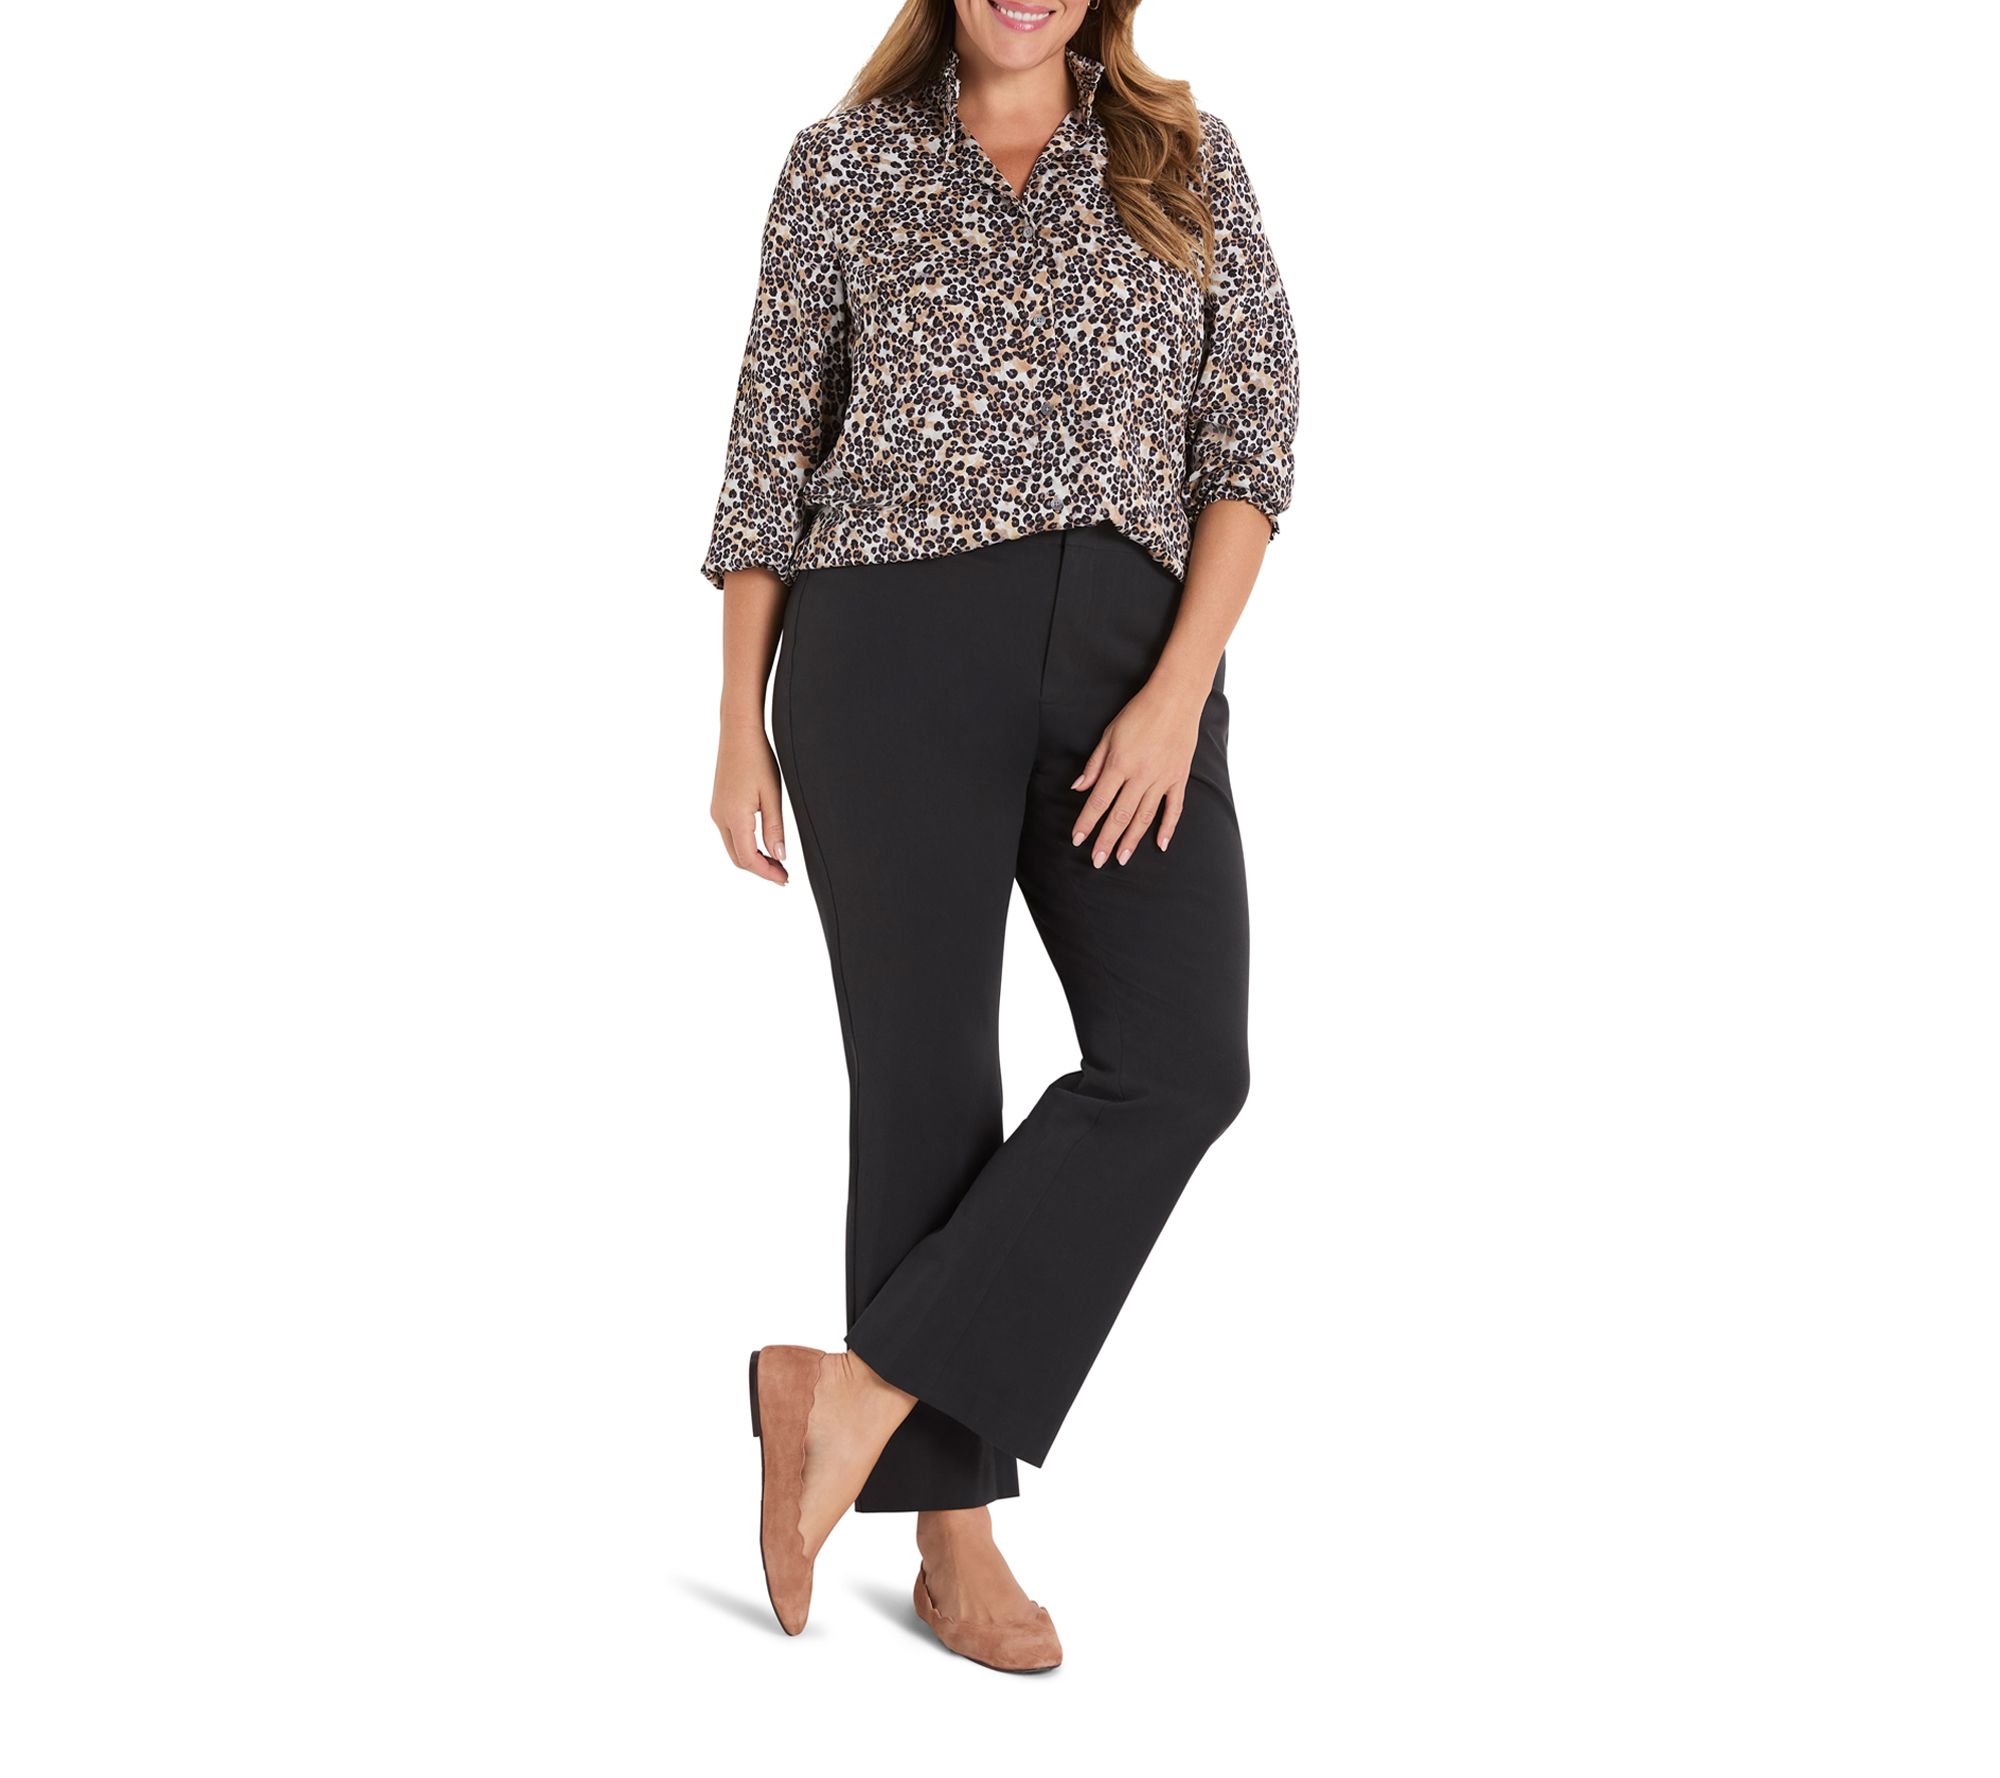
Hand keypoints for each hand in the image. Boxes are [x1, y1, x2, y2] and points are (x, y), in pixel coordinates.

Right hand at [711, 718, 788, 885]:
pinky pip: (730, 834)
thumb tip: (779, 856)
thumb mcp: (772, 795)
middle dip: (760, 870)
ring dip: (752, 859)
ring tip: (777, 862)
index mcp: (734, 817)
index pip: (748, 859)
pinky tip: (762, 844)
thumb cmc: (758, 758)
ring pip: (733, 848)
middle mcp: (720, 817)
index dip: (767, 873)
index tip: (785, 879)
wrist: (738, 732)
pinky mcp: (719, 805)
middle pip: (738, 858)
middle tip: (783, 875)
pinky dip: (746, 845)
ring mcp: (717, 811)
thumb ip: (775, 828)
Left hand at [1070, 678, 1207, 866]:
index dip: (1087, 822)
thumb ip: (1094, 764)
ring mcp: (1162, 778)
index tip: (1078, 839)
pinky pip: (1174, 808)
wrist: (1175, 698)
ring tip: (1121, 858)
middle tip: (1097, 860)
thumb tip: (1079, 787)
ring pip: (1144, 816)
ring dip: (1132, 840)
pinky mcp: (1178, 778)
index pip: (1099, 801)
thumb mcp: (1109, 734)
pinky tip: (1161, 845)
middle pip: (1120, 815)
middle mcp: (1141, 775)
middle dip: (1107, 840)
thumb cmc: (1139, 712)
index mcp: (1120, 764)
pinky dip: (1168, 828)